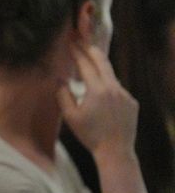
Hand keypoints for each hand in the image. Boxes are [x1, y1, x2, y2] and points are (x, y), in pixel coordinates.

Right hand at [57, 45, 138, 159]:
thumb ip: (63, 94)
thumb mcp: (70, 116)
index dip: (76, 52)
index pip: (85, 64)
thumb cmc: (90, 135)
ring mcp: (125, 95)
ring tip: (89, 66)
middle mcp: (114, 88)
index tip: (70, 41)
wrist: (116, 151)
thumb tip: (60, 79)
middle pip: (102, 61)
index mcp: (97, 90)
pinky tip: (101, 97)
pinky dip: (108, 87)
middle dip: (90, 49)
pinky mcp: (132, 103)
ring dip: (99, 70)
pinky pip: (117, 89)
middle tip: (81, 40)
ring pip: (110, 76)